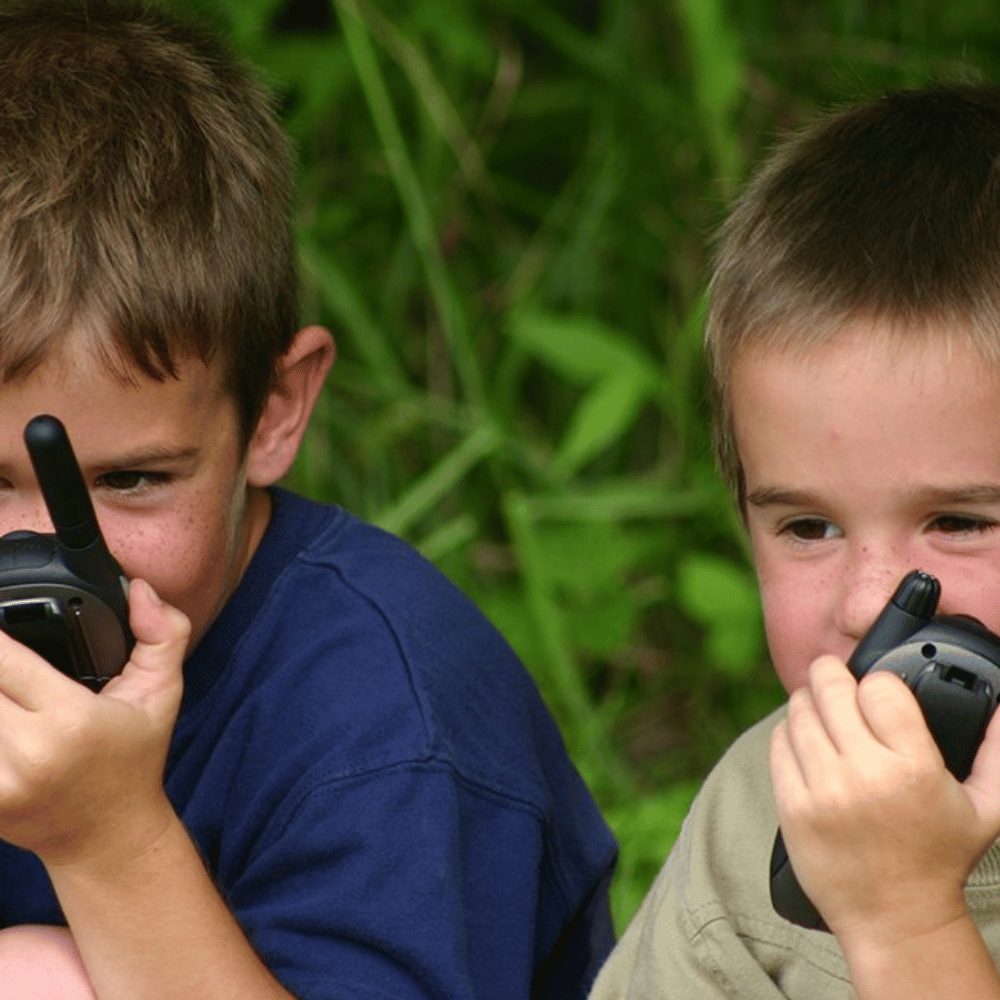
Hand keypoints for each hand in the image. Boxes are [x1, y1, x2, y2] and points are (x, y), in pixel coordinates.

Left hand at [0, 579, 189, 871]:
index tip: (0, 610)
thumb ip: (163, 634)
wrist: (109, 838)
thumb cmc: (135, 759)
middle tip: (5, 659)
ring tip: (3, 687)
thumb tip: (141, 590)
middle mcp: (30, 753)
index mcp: (71, 720)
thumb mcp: (162, 693)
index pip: (5, 660)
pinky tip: (1, 710)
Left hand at [770, 655, 999, 947]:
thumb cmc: (940, 859)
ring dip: (808, 702)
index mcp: (913, 768)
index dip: (878, 682)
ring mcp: (823, 790)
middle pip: (830, 689)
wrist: (896, 919)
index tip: (878, 690)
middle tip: (834, 676)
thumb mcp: (986, 807)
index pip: (879, 687)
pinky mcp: (792, 806)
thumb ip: (997, 751)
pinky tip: (805, 739)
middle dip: (831, 674)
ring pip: (800, 711)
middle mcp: (864, 774)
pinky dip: (789, 733)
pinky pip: (779, 744)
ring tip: (821, 708)